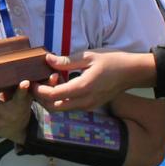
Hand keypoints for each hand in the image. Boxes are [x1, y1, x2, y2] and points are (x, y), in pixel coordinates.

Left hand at [34, 50, 154, 111]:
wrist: (132, 73)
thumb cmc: (112, 61)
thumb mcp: (89, 56)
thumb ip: (66, 60)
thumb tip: (47, 59)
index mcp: (82, 88)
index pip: (53, 95)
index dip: (39, 90)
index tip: (32, 80)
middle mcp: (84, 101)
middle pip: (53, 107)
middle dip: (41, 97)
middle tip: (37, 83)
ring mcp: (88, 106)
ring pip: (61, 108)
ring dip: (51, 98)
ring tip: (51, 81)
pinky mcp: (91, 106)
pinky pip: (70, 106)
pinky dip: (61, 99)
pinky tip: (62, 84)